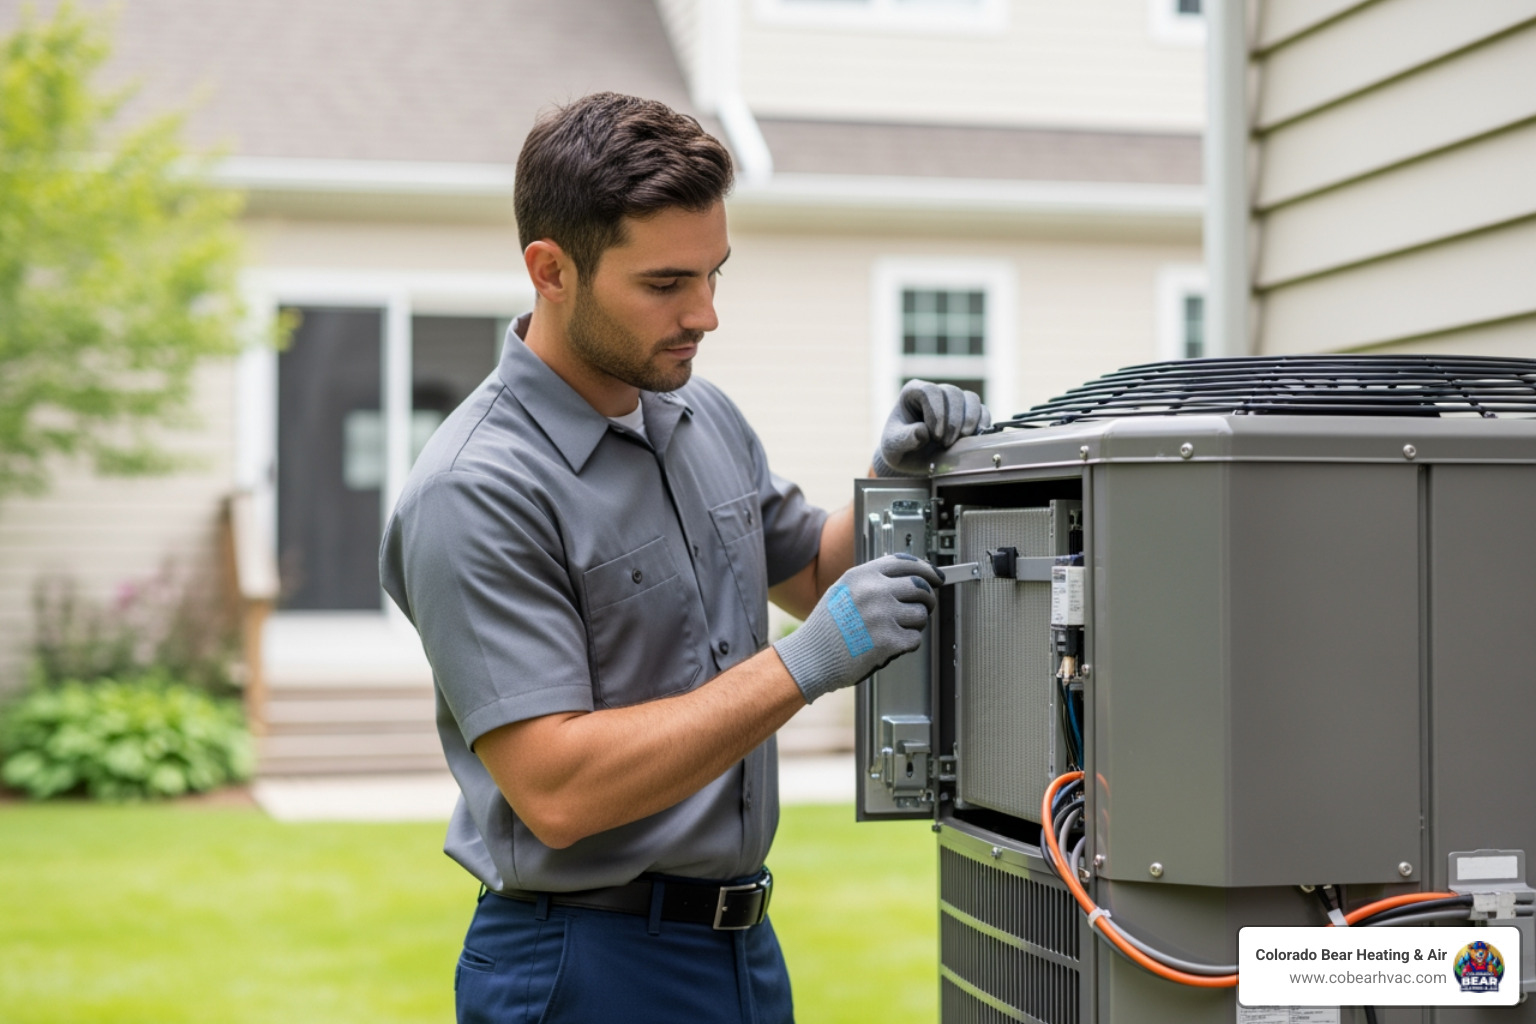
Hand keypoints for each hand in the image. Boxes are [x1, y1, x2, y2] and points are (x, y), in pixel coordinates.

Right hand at [772, 553, 940, 703]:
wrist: (811, 657)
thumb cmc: (826, 628)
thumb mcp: (843, 590)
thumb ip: (872, 580)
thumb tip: (911, 577)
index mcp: (862, 575)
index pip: (907, 563)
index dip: (927, 569)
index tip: (936, 577)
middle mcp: (874, 591)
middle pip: (921, 587)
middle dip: (926, 599)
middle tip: (922, 608)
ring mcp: (882, 616)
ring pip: (921, 615)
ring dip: (914, 624)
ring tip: (893, 630)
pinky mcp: (889, 641)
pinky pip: (915, 639)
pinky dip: (906, 644)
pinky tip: (888, 645)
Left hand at [872, 379, 990, 476]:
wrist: (911, 459)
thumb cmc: (899, 448)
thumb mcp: (894, 446)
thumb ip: (905, 439)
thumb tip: (922, 432)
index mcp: (913, 393)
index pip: (930, 391)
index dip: (936, 412)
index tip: (934, 435)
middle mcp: (935, 393)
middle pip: (953, 393)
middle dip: (952, 421)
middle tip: (944, 444)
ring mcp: (953, 402)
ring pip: (970, 399)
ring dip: (968, 421)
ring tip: (958, 441)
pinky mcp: (968, 414)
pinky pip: (982, 411)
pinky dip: (982, 424)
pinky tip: (972, 439)